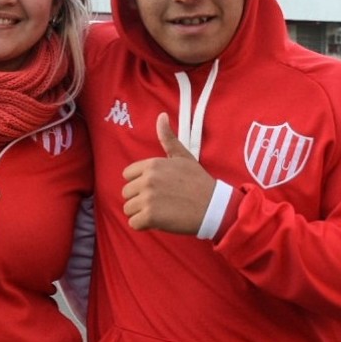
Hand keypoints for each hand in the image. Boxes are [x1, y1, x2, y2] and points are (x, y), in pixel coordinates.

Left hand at [120, 114, 217, 234]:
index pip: (127, 175)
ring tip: (161, 211)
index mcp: (151, 164)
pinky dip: (144, 225)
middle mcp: (147, 180)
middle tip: (161, 201)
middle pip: (126, 193)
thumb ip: (168, 138)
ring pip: (129, 209)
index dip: (140, 183)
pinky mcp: (150, 217)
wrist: (213, 207)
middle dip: (140, 199)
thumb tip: (161, 116)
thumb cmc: (198, 182)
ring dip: (141, 213)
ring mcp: (148, 198)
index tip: (156, 188)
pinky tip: (159, 221)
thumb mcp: (183, 156)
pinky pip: (134, 223)